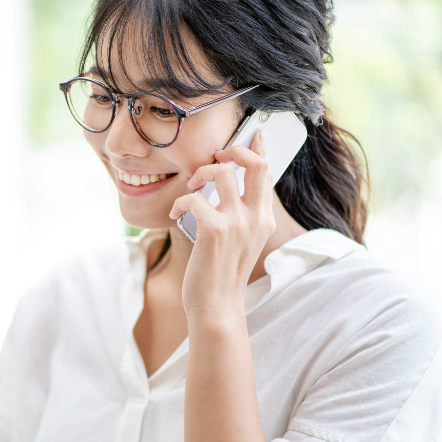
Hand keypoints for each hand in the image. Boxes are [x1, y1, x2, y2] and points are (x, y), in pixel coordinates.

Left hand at [168, 131, 275, 321]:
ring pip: (224, 172)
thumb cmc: (221, 275)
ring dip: (202, 173)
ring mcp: (237, 223)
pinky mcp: (214, 230)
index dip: (260, 149)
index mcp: (263, 219)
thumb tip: (223, 192)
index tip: (256, 133)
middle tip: (217, 155)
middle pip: (255, 164)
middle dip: (235, 149)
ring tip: (192, 187)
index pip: (267, 173)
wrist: (217, 307)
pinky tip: (174, 214)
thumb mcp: (239, 242)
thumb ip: (239, 217)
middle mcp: (255, 218)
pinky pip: (195, 197)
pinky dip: (180, 201)